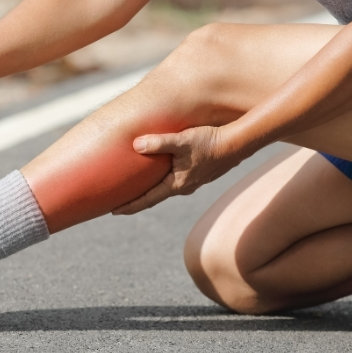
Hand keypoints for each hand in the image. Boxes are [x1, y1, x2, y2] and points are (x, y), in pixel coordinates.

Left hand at [112, 126, 244, 214]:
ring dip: (150, 188)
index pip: (147, 199)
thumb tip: (136, 145)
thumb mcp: (182, 141)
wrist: (239, 143)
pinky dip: (162, 178)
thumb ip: (159, 143)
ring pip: (165, 187)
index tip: (113, 211)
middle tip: (118, 202)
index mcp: (176, 184)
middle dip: (136, 199)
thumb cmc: (210, 142)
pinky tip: (160, 171)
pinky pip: (175, 178)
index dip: (129, 206)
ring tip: (136, 187)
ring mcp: (192, 181)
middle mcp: (183, 187)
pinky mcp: (198, 172)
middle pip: (154, 196)